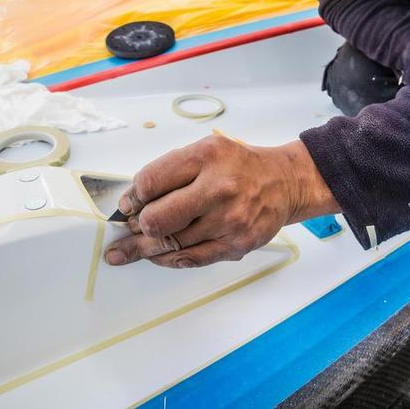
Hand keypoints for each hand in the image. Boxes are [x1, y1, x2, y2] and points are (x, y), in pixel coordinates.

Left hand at [104, 134, 338, 268]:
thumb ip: (170, 170)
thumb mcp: (205, 150)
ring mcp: (229, 220)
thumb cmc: (237, 166)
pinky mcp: (237, 244)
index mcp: (205, 157)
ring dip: (144, 249)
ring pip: (171, 244)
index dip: (132, 198)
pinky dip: (168, 259)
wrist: (283, 182)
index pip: (150, 182)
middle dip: (137, 227)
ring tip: (126, 252)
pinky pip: (192, 259)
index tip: (127, 205)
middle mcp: (218, 189)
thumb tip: (134, 201)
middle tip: (130, 228)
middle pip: (157, 220)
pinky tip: (155, 256)